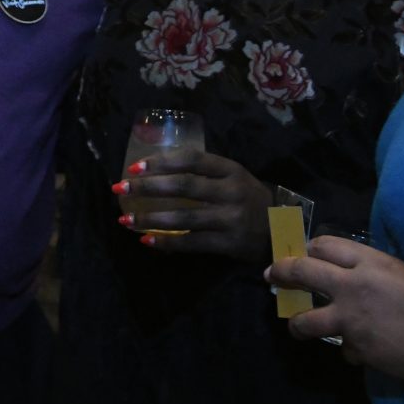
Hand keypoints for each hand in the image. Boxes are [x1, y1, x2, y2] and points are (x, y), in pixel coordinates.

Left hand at [114, 150, 275, 262]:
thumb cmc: (249, 198)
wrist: (282, 230)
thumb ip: (205, 171)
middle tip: (121, 188)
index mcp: (231, 170)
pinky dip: (167, 242)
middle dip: (148, 187)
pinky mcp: (229, 243)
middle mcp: (231, 192)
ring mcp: (231, 219)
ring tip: (126, 220)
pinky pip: (192, 243)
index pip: (191, 159)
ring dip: (151, 218)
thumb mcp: (235, 176)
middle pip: (184, 186)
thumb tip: (157, 168)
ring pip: (184, 218)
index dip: (161, 161)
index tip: (134, 166)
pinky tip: (147, 240)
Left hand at [266, 237, 403, 384]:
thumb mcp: (401, 273)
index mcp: (369, 261)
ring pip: (305, 321)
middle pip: (302, 272)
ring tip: (297, 328)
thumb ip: (371, 273)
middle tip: (272, 275)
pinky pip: (342, 348)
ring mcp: (349, 319)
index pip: (324, 245)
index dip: (310, 250)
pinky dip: (350, 349)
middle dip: (282, 272)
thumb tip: (348, 279)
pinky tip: (361, 351)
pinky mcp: (355, 347)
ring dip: (298, 324)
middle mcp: (352, 285)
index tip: (303, 255)